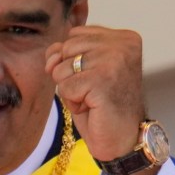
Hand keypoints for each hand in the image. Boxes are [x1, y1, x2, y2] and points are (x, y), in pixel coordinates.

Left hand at [46, 26, 151, 174]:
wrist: (123, 139)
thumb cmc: (104, 105)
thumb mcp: (84, 70)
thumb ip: (66, 52)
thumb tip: (52, 56)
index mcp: (123, 37)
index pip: (74, 35)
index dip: (74, 61)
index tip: (97, 78)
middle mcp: (122, 44)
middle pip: (66, 48)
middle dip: (71, 75)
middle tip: (94, 91)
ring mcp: (114, 61)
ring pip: (62, 68)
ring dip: (71, 90)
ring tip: (93, 99)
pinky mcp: (102, 81)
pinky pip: (65, 87)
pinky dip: (73, 103)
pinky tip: (93, 108)